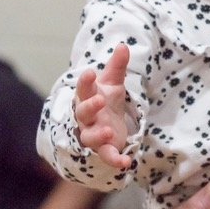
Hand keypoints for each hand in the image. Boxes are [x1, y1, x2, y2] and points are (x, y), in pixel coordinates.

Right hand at [74, 44, 132, 170]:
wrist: (106, 125)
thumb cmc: (106, 100)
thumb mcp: (113, 83)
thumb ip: (117, 67)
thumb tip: (124, 45)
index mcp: (87, 98)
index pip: (83, 89)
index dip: (85, 81)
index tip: (89, 72)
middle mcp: (86, 118)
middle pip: (83, 113)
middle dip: (89, 107)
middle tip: (99, 100)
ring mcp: (93, 134)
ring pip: (90, 137)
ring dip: (99, 135)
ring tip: (110, 131)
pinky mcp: (104, 149)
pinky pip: (107, 156)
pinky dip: (115, 160)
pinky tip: (126, 163)